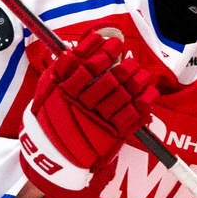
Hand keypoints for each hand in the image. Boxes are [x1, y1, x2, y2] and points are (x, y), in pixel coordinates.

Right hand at [17, 31, 160, 189]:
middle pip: (106, 81)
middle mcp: (81, 105)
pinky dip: (143, 103)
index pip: (84, 66)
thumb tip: (72, 51)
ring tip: (141, 71)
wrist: (50, 156)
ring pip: (121, 96)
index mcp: (64, 92)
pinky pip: (131, 117)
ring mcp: (97, 120)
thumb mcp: (46, 92)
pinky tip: (151, 92)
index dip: (99, 52)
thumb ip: (59, 71)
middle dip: (121, 67)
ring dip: (135, 81)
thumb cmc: (48, 120)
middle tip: (131, 59)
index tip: (109, 41)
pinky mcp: (110, 135)